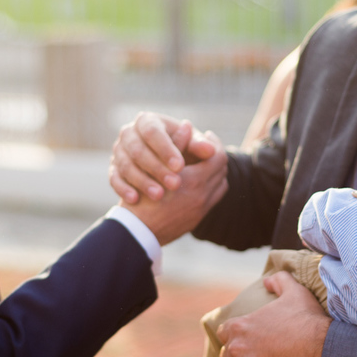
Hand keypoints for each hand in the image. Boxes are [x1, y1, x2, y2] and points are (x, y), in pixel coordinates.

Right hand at [110, 112, 221, 203]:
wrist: (159, 165)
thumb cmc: (181, 150)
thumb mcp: (190, 146)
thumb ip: (199, 147)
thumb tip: (210, 150)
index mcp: (147, 121)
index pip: (153, 132)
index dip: (166, 149)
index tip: (180, 166)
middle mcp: (129, 133)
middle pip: (138, 150)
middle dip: (157, 168)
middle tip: (175, 185)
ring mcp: (118, 151)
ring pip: (125, 165)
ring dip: (142, 181)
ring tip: (159, 195)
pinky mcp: (113, 168)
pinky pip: (113, 179)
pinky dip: (123, 189)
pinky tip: (135, 199)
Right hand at [121, 128, 228, 245]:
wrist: (135, 232)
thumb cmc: (139, 195)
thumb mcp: (154, 166)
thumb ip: (175, 144)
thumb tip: (188, 124)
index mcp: (194, 181)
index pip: (218, 156)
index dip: (213, 143)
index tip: (207, 134)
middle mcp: (202, 196)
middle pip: (221, 170)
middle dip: (215, 157)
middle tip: (206, 148)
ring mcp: (201, 210)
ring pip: (220, 185)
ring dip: (215, 172)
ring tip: (205, 162)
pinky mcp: (197, 219)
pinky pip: (215, 198)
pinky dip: (211, 187)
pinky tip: (200, 180)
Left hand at [216, 272, 329, 356]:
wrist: (320, 351)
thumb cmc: (306, 321)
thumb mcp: (294, 292)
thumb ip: (279, 281)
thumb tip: (267, 280)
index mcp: (239, 326)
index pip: (223, 333)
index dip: (233, 337)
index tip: (245, 343)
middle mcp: (234, 348)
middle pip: (225, 356)